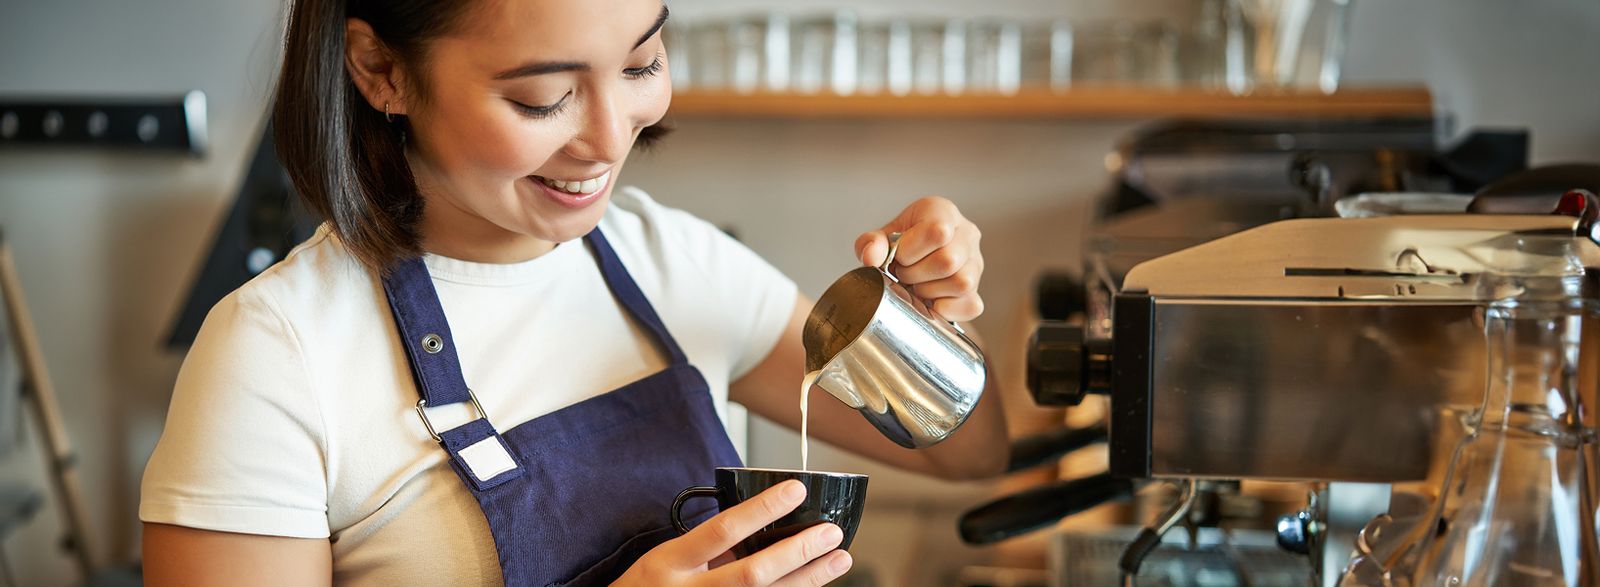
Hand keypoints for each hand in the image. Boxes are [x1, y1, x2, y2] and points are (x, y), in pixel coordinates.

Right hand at [614, 480, 852, 585]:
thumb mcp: (666, 558)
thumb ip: (708, 546)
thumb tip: (763, 524)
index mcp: (671, 563)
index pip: (723, 530)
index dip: (762, 509)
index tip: (796, 489)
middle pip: (753, 575)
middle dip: (797, 552)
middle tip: (831, 532)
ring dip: (808, 580)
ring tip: (839, 560)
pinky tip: (813, 585)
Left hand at [855, 196, 984, 321]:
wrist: (913, 263)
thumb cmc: (900, 245)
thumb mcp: (881, 239)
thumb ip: (870, 243)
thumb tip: (871, 257)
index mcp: (942, 211)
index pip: (937, 231)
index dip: (911, 251)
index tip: (898, 256)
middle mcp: (966, 234)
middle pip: (948, 260)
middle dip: (916, 274)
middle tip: (904, 274)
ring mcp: (976, 263)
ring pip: (961, 283)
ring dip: (929, 292)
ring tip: (917, 285)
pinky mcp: (977, 290)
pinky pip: (971, 305)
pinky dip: (945, 309)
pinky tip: (930, 301)